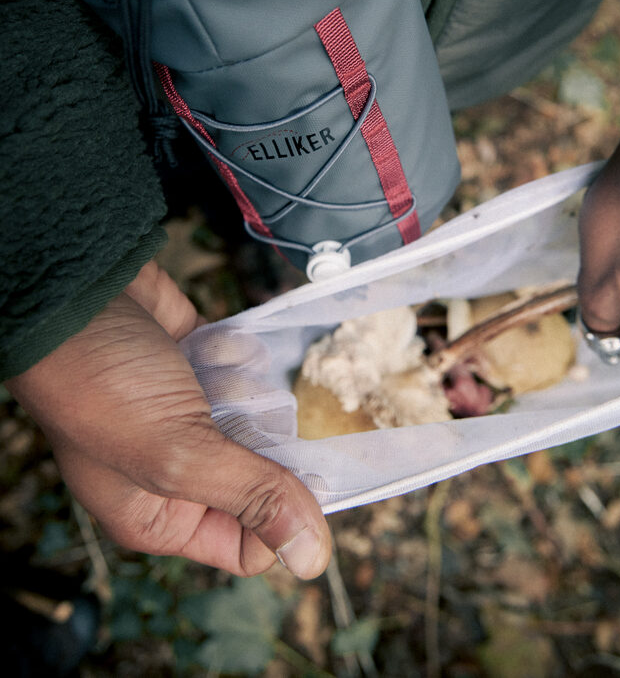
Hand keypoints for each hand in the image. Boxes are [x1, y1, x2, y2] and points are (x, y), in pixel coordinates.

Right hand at [7, 260, 330, 578]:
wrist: (72, 295)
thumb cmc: (99, 383)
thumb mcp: (177, 454)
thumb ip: (251, 498)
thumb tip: (312, 557)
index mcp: (161, 515)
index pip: (248, 545)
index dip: (278, 515)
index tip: (295, 474)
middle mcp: (178, 470)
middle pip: (265, 477)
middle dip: (263, 441)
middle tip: (240, 415)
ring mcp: (190, 414)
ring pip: (260, 418)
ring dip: (246, 391)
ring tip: (211, 376)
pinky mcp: (201, 364)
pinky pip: (247, 369)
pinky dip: (236, 355)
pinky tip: (208, 347)